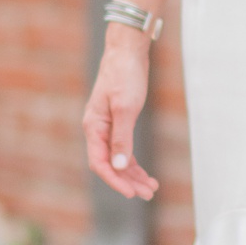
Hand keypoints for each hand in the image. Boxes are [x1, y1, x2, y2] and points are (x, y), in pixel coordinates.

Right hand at [83, 29, 158, 199]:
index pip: (100, 163)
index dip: (115, 180)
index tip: (131, 193)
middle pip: (110, 164)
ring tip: (151, 187)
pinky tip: (145, 172)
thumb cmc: (124, 75)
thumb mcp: (126, 108)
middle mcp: (98, 129)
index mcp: (94, 127)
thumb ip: (122, 138)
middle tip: (149, 193)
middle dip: (128, 180)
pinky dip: (133, 161)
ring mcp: (107, 126)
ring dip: (133, 174)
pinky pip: (123, 149)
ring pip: (118, 159)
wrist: (127, 51)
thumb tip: (118, 166)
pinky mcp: (118, 121)